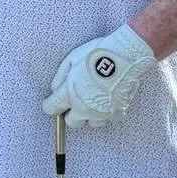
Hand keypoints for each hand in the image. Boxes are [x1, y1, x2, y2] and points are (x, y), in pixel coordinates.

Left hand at [41, 23, 155, 128]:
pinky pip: (108, 118)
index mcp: (69, 93)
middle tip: (77, 100)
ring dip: (90, 114)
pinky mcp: (116, 113)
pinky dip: (107, 111)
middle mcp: (83, 107)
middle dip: (72, 113)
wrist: (125, 56)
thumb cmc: (97, 54)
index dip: (51, 105)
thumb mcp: (72, 59)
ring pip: (91, 123)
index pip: (51, 108)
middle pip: (71, 122)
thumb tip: (55, 89)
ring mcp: (100, 112)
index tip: (55, 102)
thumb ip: (60, 77)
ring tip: (95, 98)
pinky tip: (108, 98)